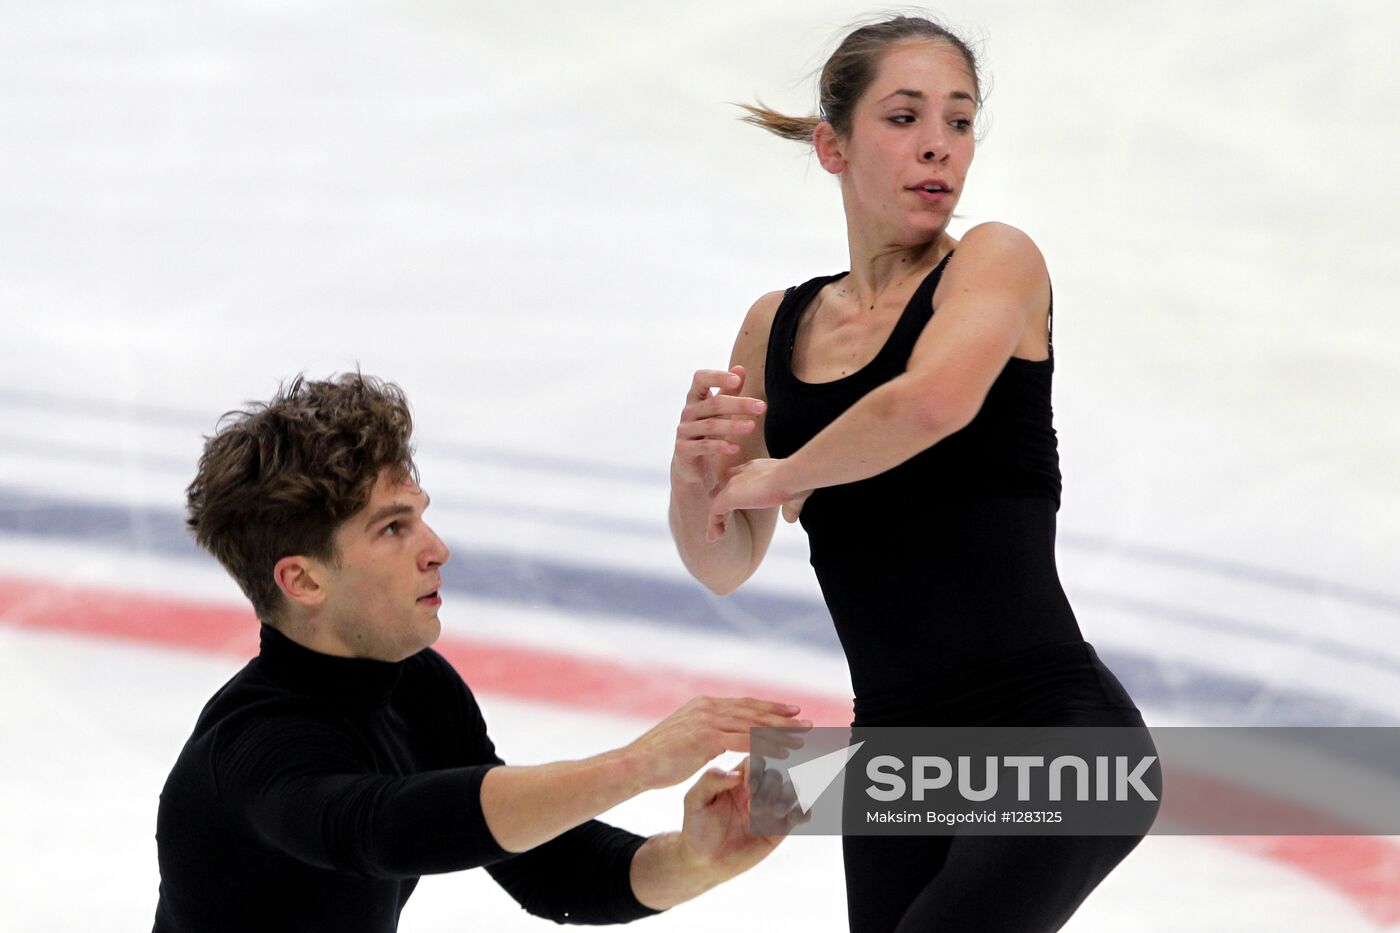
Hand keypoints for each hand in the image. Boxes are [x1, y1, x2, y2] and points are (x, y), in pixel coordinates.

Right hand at [623, 696, 808, 790]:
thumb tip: (714, 733)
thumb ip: (702, 730)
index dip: (768, 708)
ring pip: (754, 725)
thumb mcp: (682, 736)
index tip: (789, 711)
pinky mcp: (708, 739)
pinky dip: (768, 745)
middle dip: (781, 716)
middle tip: (806, 720)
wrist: (635, 765)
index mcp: (703, 705)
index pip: (743, 704)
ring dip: (782, 731)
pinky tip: (785, 751)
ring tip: (803, 735)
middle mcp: (708, 708)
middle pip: (753, 711)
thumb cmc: (656, 757)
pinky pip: (746, 741)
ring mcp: (708, 721)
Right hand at [673, 366, 766, 488]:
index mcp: (696, 398)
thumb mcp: (719, 411)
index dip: (718, 377)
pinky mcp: (684, 450)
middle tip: (761, 407)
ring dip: (733, 425)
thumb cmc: (706, 433)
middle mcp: (688, 412)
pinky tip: (736, 448)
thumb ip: (729, 391)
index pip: (700, 379)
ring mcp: (684, 431)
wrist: (690, 466)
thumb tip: (741, 368)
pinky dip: (720, 446)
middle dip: (739, 404)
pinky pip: (703, 446)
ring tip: (752, 427)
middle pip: (713, 404)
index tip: (737, 380)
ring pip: (710, 425)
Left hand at [678, 758, 803, 881]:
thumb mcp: (695, 801)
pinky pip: (801, 814)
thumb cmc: (697, 827)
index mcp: (737, 778)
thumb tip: (736, 773)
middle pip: (775, 775)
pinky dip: (802, 812)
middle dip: (769, 789)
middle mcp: (757, 790)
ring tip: (772, 813)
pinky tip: (790, 820)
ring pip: (792, 790)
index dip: (756, 770)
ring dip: (786, 799)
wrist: (704, 860)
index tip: (748, 787)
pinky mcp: (780, 828)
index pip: (755, 761)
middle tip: (754, 808)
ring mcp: (770, 808)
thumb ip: (710, 781)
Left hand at [708, 458, 811, 542]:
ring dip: (716, 518)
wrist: (791, 475)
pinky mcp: (728, 496)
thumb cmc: (798, 480)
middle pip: (723, 487)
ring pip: (717, 502)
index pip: (738, 477)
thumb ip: (792, 506)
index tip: (739, 501)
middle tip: (723, 518)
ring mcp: (732, 484)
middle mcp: (741, 473)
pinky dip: (713, 525)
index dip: (736, 490)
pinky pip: (714, 513)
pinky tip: (714, 537)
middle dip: (722, 501)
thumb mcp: (796, 494)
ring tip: (716, 534)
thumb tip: (790, 520)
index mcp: (755, 468)